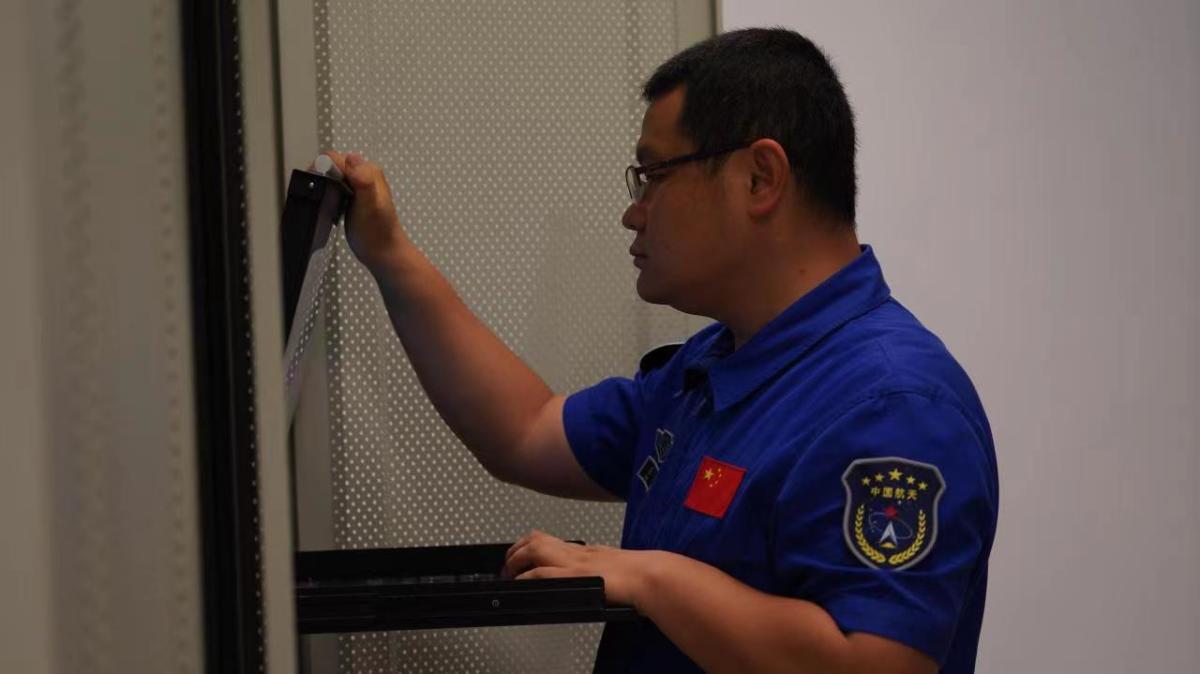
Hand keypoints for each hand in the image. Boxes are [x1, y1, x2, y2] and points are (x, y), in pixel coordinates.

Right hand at [321, 150, 411, 275]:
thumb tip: (352, 159)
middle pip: (331, 165)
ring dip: (324, 186)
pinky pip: (334, 187)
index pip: (336, 158)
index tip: (320, 186)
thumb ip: (363, 180)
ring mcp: (358, 185)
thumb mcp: (370, 205)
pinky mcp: (352, 196)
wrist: (383, 253)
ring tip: (328, 204)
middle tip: (324, 198)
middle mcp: (364, 174)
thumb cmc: (378, 233)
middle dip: (323, 178)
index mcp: (368, 171)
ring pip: (331, 176)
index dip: (323, 170)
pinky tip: (332, 208)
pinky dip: (328, 195)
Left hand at [503, 530, 654, 607]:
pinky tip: (520, 582)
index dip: (531, 545)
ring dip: (517, 560)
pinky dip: (528, 576)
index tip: (522, 555)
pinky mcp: (575, 577)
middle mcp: (576, 552)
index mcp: (585, 550)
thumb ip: (600, 566)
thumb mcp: (614, 564)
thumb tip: (597, 574)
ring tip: (509, 572)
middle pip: (537, 539)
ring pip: (535, 549)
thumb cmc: (639, 572)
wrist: (648, 576)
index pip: (550, 540)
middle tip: (509, 564)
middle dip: (518, 549)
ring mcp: (574, 563)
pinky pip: (543, 573)